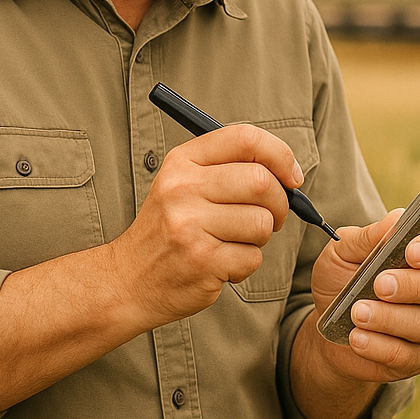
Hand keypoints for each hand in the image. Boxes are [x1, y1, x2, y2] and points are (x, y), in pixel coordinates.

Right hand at [109, 124, 300, 327]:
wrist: (128, 280)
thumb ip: (228, 168)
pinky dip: (246, 263)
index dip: (280, 154)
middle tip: (272, 216)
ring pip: (262, 222)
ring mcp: (190, 227)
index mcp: (181, 162)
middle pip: (261, 181)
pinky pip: (253, 257)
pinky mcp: (202, 262)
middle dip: (280, 203)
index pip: (244, 138)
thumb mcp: (182, 184)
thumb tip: (288, 172)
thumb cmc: (168, 229)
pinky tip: (222, 263)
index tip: (291, 176)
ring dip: (261, 236)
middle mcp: (182, 189)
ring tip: (236, 241)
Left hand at [309, 211, 419, 384]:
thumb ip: (370, 236)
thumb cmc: (344, 277)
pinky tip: (357, 337)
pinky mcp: (419, 358)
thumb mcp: (346, 250)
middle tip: (380, 284)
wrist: (326, 324)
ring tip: (358, 312)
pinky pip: (408, 356)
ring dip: (391, 317)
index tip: (411, 250)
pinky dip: (379, 346)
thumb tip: (396, 221)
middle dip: (416, 285)